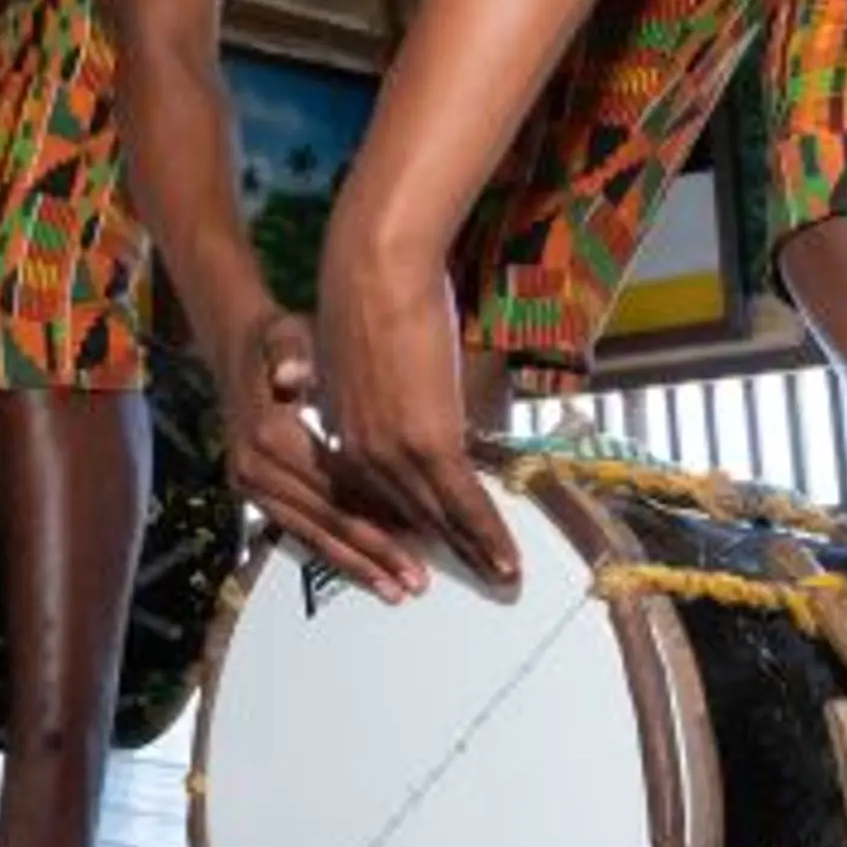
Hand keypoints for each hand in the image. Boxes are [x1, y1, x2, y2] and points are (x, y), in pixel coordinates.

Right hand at [216, 313, 428, 601]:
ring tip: (395, 590)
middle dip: (374, 555)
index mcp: (270, 436)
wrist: (233, 347)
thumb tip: (290, 375)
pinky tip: (362, 570)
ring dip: (355, 564)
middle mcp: (255, 470)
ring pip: (310, 536)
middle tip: (416, 582)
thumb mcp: (286, 335)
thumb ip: (292, 355)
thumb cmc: (275, 340)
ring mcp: (249, 486)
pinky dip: (331, 551)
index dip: (379, 521)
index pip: (336, 491)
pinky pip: (296, 531)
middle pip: (326, 523)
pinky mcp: (252, 494)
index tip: (422, 543)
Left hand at [312, 215, 517, 589]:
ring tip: (502, 579)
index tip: (428, 550)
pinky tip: (505, 558)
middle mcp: (361, 452)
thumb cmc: (367, 293)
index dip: (407, 525)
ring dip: (473, 552)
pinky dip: (486, 533)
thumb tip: (368, 393)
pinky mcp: (427, 440)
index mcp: (341, 433)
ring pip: (437, 516)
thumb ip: (366, 388)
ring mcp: (393, 450)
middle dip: (442, 552)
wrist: (373, 267)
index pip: (375, 495)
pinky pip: (462, 500)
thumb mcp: (355, 355)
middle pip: (407, 515)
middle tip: (476, 579)